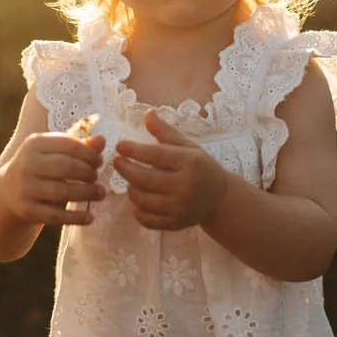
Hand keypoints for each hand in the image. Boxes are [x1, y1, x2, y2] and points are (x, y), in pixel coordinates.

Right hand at [0, 132, 106, 225]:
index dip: (88, 153)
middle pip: (66, 167)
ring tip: (100, 194)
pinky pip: (56, 215)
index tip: (100, 161)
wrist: (8, 191)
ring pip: (62, 192)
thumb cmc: (40, 166)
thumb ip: (79, 145)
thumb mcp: (54, 151)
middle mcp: (27, 164)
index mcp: (34, 144)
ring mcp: (25, 188)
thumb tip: (102, 141)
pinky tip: (90, 218)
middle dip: (88, 173)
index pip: (68, 145)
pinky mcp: (27, 210)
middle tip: (97, 178)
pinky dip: (76, 217)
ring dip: (87, 194)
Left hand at [114, 109, 231, 230]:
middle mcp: (185, 185)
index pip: (154, 155)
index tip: (120, 145)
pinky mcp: (176, 223)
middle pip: (144, 179)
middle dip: (125, 169)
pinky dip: (137, 210)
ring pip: (143, 200)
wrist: (219, 198)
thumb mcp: (188, 146)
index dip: (133, 150)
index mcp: (189, 162)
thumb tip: (147, 113)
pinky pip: (147, 219)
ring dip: (130, 189)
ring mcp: (180, 207)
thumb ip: (165, 132)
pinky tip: (137, 200)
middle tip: (117, 161)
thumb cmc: (201, 167)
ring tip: (129, 180)